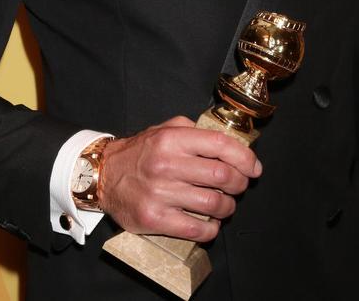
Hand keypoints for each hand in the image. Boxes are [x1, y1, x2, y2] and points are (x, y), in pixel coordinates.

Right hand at [98, 115, 261, 240]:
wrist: (103, 175)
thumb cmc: (140, 152)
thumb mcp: (164, 129)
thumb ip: (193, 131)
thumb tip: (227, 142)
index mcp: (173, 139)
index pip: (221, 145)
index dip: (245, 157)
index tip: (254, 167)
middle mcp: (167, 164)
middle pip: (222, 176)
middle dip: (239, 183)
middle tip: (239, 186)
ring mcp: (160, 193)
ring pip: (213, 204)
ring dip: (227, 207)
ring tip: (224, 205)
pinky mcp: (154, 218)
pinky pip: (196, 229)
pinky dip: (211, 229)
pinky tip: (210, 223)